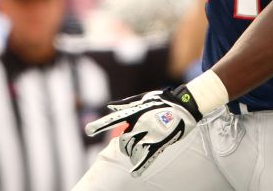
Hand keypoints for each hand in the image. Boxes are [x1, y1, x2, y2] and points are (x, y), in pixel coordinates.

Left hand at [84, 85, 203, 176]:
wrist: (185, 106)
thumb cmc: (163, 101)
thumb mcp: (143, 99)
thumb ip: (125, 105)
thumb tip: (110, 106)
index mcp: (135, 113)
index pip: (114, 119)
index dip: (100, 125)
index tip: (88, 130)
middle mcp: (140, 124)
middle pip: (123, 142)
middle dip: (125, 145)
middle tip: (133, 142)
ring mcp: (149, 135)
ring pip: (132, 150)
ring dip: (133, 152)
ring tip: (142, 148)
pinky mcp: (159, 143)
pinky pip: (146, 158)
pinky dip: (140, 167)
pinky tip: (135, 173)